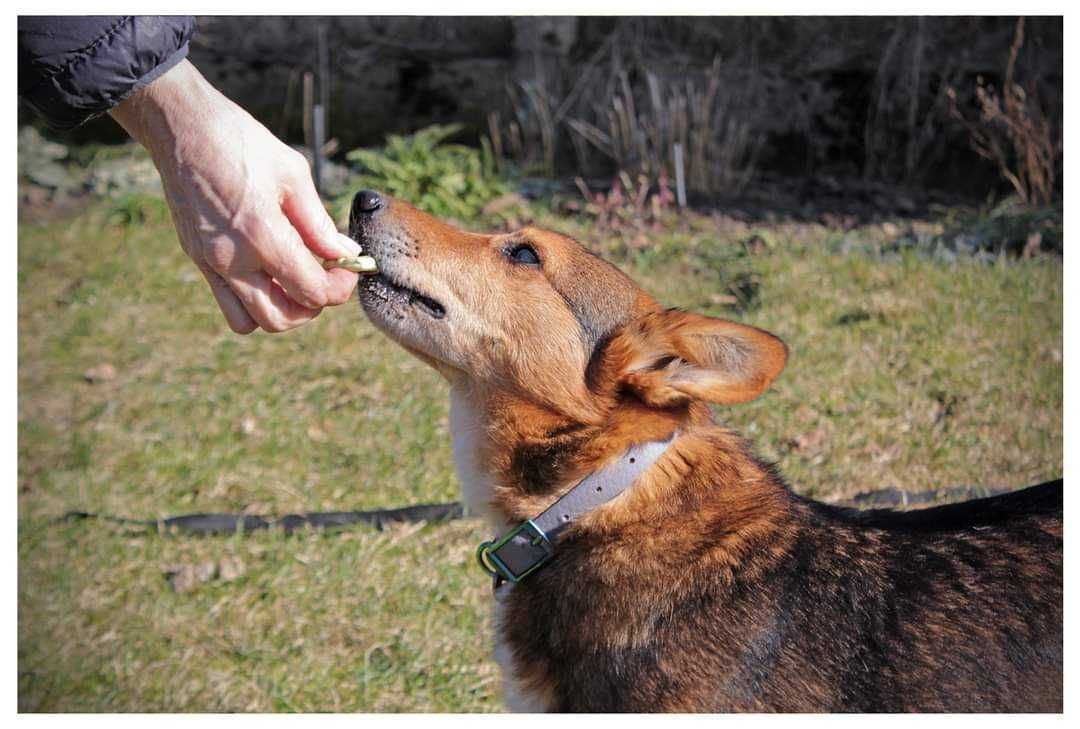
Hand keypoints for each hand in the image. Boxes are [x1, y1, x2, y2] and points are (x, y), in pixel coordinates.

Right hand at [110, 60, 359, 332]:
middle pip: (282, 319)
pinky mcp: (197, 260)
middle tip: (324, 277)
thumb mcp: (293, 175)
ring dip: (281, 311)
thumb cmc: (242, 142)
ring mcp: (210, 264)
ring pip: (251, 322)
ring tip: (294, 279)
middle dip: (312, 306)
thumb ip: (320, 223)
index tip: (348, 268)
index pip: (312, 292)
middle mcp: (232, 259)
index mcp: (262, 235)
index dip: (340, 288)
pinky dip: (253, 303)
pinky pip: (228, 305)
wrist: (182, 128)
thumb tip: (345, 254)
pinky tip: (268, 273)